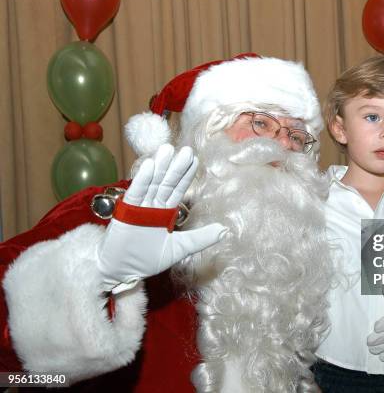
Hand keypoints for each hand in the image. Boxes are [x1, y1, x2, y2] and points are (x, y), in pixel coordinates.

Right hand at [97, 144, 227, 293]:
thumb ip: (200, 238)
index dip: (186, 175)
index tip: (195, 159)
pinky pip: (136, 193)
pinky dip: (142, 180)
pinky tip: (150, 166)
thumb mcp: (179, 249)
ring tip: (168, 149)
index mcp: (164, 211)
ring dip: (160, 167)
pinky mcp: (126, 212)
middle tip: (186, 150)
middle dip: (176, 167)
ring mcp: (139, 207)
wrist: (120, 272)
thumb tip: (225, 230)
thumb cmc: (146, 260)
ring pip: (152, 184)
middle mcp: (152, 205)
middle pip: (166, 183)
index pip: (177, 189)